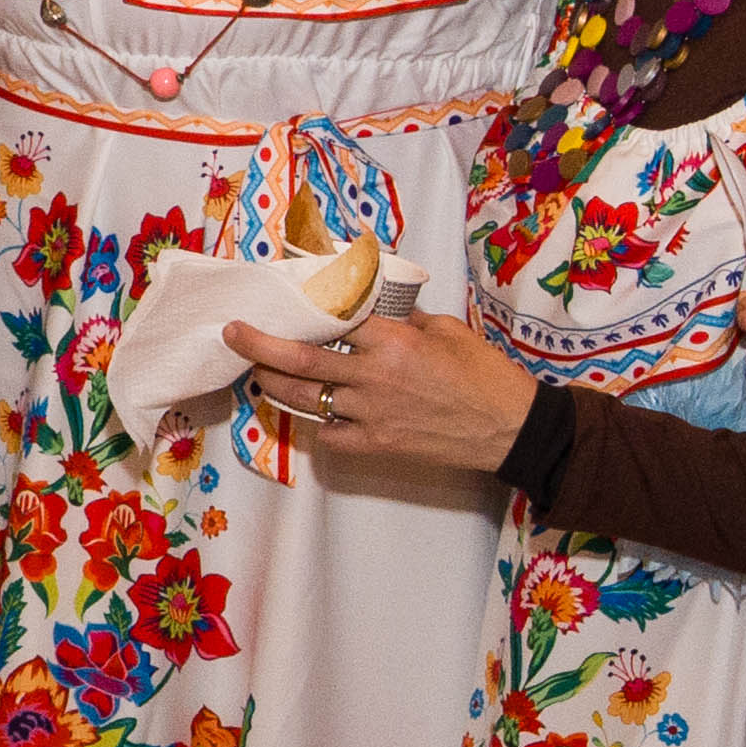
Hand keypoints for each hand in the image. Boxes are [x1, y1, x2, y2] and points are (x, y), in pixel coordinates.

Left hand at [232, 302, 536, 473]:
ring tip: (258, 373)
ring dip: (274, 385)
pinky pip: (329, 434)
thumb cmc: (486, 376)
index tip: (276, 301)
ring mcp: (372, 415)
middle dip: (258, 345)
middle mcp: (375, 377)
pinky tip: (309, 412)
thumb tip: (375, 309)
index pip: (331, 319)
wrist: (512, 428)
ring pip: (305, 399)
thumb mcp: (447, 331)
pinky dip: (315, 423)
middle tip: (233, 334)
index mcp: (393, 341)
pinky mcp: (377, 445)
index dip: (300, 309)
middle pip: (299, 360)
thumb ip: (404, 320)